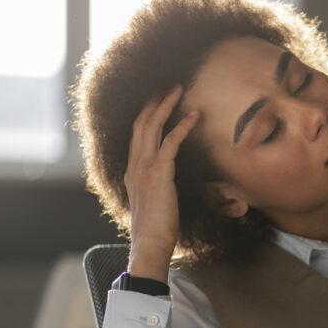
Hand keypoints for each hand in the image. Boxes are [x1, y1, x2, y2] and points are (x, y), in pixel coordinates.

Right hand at [124, 85, 199, 281]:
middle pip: (140, 123)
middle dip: (152, 101)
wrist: (150, 243)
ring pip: (152, 126)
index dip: (145, 115)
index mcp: (132, 171)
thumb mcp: (153, 203)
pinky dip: (183, 126)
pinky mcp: (160, 173)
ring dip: (165, 104)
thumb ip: (156, 188)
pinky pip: (171, 142)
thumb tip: (164, 185)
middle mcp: (135, 165)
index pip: (136, 135)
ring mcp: (144, 168)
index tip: (155, 100)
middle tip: (165, 84)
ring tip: (177, 88)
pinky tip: (195, 116)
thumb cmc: (156, 229)